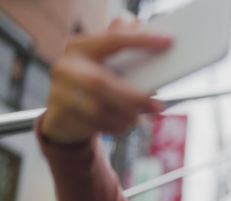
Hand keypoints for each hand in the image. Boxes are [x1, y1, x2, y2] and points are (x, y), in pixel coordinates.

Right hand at [41, 18, 171, 143]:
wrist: (64, 115)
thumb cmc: (94, 84)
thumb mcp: (107, 64)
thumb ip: (127, 52)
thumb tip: (159, 42)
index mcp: (81, 47)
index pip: (113, 40)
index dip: (141, 40)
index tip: (167, 42)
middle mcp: (67, 67)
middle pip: (99, 82)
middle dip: (133, 97)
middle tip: (158, 107)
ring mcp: (60, 92)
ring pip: (97, 109)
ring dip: (126, 116)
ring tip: (140, 118)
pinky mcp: (61, 115)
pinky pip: (94, 124)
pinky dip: (116, 127)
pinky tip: (124, 125)